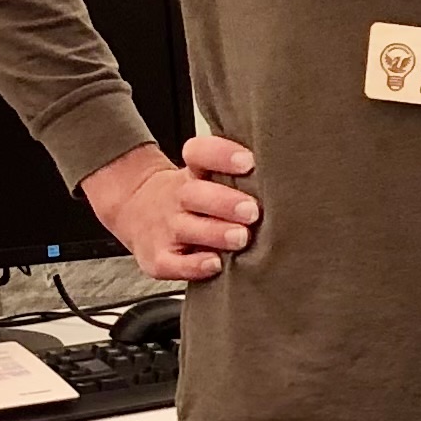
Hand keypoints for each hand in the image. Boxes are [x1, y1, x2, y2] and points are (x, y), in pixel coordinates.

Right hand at [83, 135, 259, 283]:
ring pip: (188, 228)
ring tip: (241, 237)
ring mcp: (167, 228)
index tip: (248, 162)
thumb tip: (283, 179)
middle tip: (251, 211)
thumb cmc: (190, 198)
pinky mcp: (160, 259)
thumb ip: (236, 176)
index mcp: (192, 174)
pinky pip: (174, 264)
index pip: (199, 154)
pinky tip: (215, 264)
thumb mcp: (203, 176)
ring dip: (216, 233)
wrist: (136, 211)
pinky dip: (194, 266)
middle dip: (226, 202)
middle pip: (196, 194)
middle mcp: (178, 198)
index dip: (221, 155)